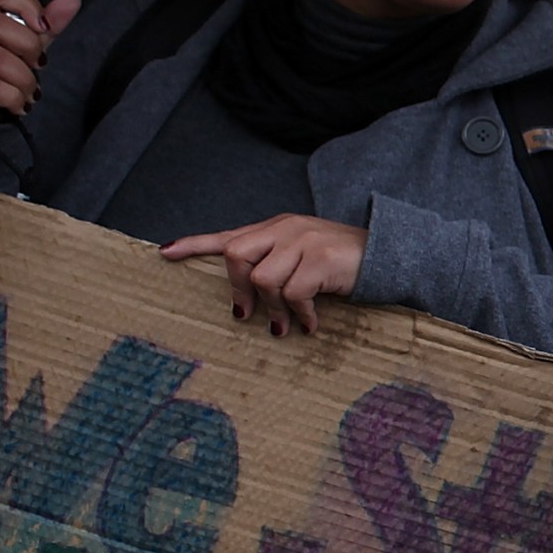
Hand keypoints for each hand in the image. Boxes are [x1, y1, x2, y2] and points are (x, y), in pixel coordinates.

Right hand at [0, 0, 83, 124]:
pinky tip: (17, 105)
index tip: (45, 29)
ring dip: (24, 81)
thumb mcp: (23, 49)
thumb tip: (72, 0)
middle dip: (30, 48)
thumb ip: (46, 26)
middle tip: (39, 66)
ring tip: (30, 93)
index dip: (29, 6)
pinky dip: (13, 98)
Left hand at [162, 215, 364, 335]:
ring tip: (288, 324)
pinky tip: (311, 324)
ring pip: (264, 279)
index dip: (195, 244)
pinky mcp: (322, 259)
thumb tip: (243, 302)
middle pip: (237, 254)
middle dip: (238, 288)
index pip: (228, 235)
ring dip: (274, 309)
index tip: (165, 253)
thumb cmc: (341, 261)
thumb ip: (273, 265)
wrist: (386, 254)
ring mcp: (304, 242)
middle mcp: (286, 229)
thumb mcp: (302, 255)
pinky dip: (300, 314)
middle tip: (247, 313)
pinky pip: (294, 293)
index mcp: (276, 227)